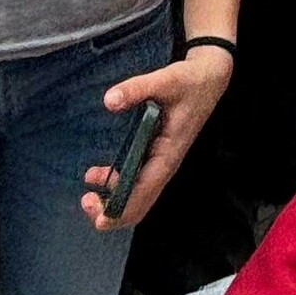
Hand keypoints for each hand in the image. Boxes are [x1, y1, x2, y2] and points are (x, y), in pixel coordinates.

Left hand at [81, 46, 235, 230]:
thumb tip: (109, 101)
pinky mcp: (155, 153)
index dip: (123, 208)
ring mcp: (160, 160)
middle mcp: (164, 164)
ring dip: (113, 200)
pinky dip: (115, 183)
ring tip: (88, 195)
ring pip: (137, 193)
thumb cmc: (191, 81)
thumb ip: (137, 89)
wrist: (208, 77)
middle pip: (141, 202)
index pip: (145, 191)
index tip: (100, 217)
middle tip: (87, 202)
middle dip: (114, 211)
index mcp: (169, 153)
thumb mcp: (166, 79)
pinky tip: (96, 176)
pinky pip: (135, 177)